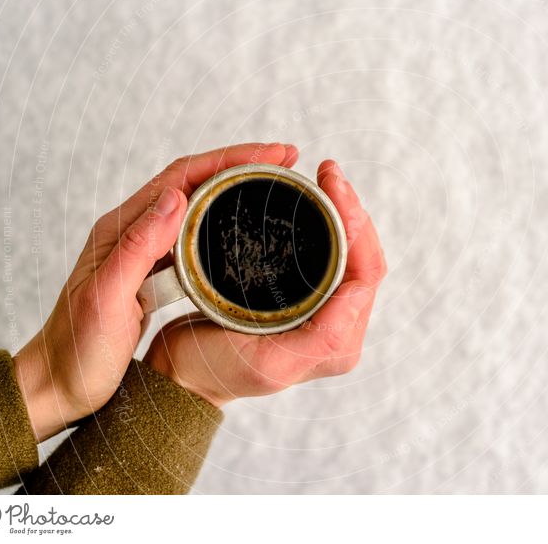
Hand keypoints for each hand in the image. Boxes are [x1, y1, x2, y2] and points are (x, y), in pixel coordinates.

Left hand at [13, 143, 298, 440]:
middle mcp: (134, 231)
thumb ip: (137, 246)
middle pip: (195, 182)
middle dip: (241, 165)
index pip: (182, 177)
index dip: (229, 160)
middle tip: (285, 161)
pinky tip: (245, 232)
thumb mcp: (105, 297)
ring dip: (236, 191)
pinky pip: (195, 237)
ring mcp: (146, 251)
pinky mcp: (156, 273)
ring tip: (273, 186)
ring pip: (198, 207)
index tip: (271, 154)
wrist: (60, 384)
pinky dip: (224, 224)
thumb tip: (176, 198)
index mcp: (121, 228)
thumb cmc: (78, 348)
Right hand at [143, 159, 386, 407]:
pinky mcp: (306, 298)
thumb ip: (323, 337)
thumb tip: (358, 293)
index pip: (366, 273)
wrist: (182, 374)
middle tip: (328, 173)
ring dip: (342, 212)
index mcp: (339, 342)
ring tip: (325, 179)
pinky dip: (326, 223)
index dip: (357, 225)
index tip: (334, 186)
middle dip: (352, 210)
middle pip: (364, 257)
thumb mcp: (270, 363)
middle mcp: (341, 327)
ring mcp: (325, 311)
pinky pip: (329, 254)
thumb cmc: (216, 370)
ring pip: (350, 252)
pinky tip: (312, 200)